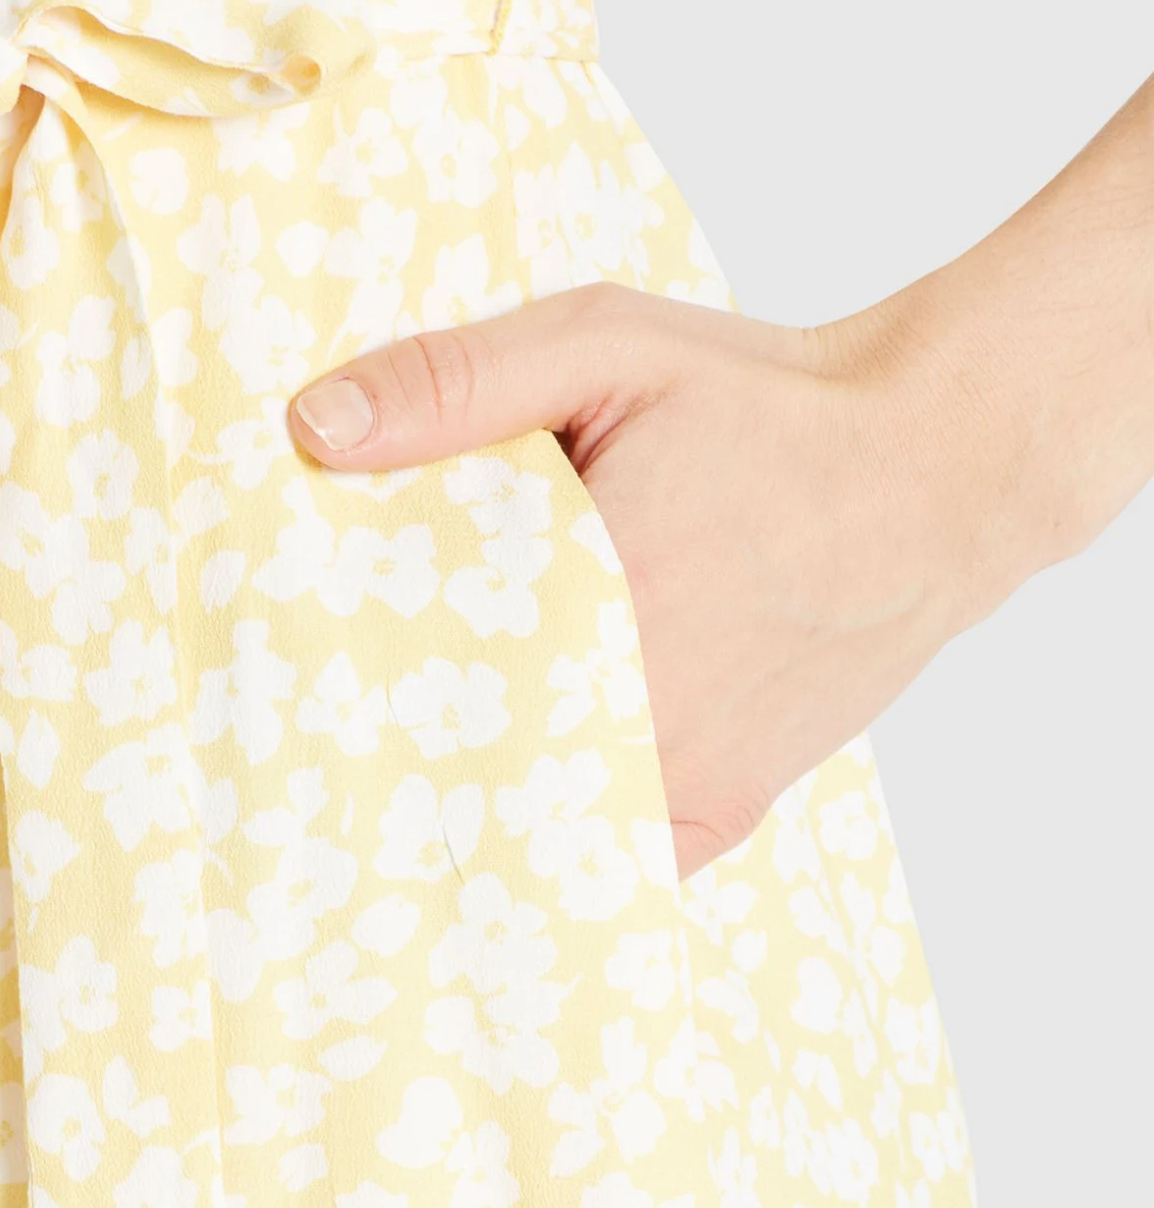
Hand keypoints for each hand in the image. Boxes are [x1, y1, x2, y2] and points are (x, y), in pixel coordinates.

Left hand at [286, 281, 1026, 881]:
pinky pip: (608, 862)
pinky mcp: (725, 807)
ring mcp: (683, 780)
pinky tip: (494, 824)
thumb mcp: (607, 346)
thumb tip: (312, 428)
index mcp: (585, 599)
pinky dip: (549, 846)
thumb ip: (457, 383)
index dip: (330, 703)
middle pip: (456, 778)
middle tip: (291, 769)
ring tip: (374, 806)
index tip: (267, 710)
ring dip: (456, 816)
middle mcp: (634, 715)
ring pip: (526, 836)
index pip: (409, 688)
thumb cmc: (772, 407)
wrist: (940, 472)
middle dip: (378, 767)